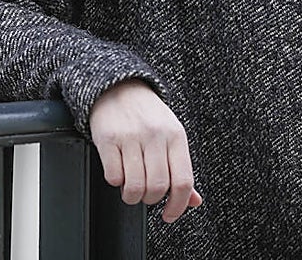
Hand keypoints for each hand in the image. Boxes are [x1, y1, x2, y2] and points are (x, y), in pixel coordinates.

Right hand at [88, 79, 202, 222]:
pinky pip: (113, 176)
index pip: (183, 181)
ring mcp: (131, 136)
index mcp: (176, 136)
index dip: (178, 205)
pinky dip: (115, 181)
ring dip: (132, 196)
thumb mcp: (171, 135)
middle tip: (147, 194)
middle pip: (157, 187)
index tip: (170, 214)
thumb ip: (181, 168)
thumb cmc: (147, 115)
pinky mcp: (108, 138)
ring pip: (135, 186)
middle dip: (151, 199)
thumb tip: (193, 200)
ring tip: (131, 189)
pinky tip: (119, 172)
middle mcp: (155, 135)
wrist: (118, 87)